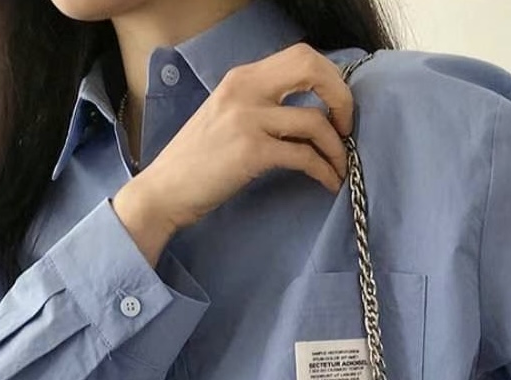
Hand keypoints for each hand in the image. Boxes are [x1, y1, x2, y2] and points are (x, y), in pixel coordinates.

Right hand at [112, 42, 353, 264]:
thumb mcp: (226, 118)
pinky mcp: (251, 152)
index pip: (301, 56)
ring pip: (315, 121)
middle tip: (346, 131)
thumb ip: (259, 106)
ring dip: (337, 149)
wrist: (163, 192)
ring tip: (340, 169)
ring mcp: (248, 119)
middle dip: (342, 99)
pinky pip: (304, 156)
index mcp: (241, 78)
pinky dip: (323, 171)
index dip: (330, 80)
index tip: (336, 110)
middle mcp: (245, 89)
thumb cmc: (195, 164)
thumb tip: (304, 113)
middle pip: (313, 69)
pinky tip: (327, 183)